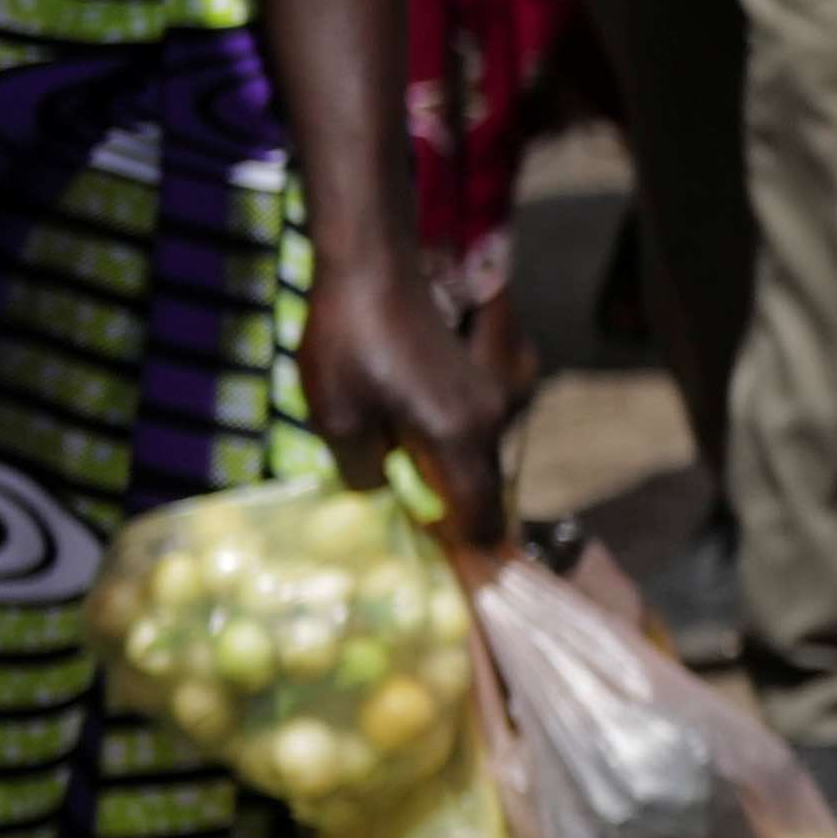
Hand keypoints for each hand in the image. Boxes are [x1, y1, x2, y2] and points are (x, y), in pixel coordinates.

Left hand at [299, 257, 521, 548]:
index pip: (478, 517)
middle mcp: (494, 417)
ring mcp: (499, 389)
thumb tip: (384, 488)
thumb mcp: (337, 418)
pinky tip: (414, 428)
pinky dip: (455, 440)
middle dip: (453, 510)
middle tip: (413, 522)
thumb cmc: (350, 340)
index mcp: (461, 437)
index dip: (465, 551)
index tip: (450, 574)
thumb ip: (365, 471)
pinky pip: (479, 424)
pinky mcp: (490, 369)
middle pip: (484, 487)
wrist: (373, 263)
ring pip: (482, 455)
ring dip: (452, 471)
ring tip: (406, 469)